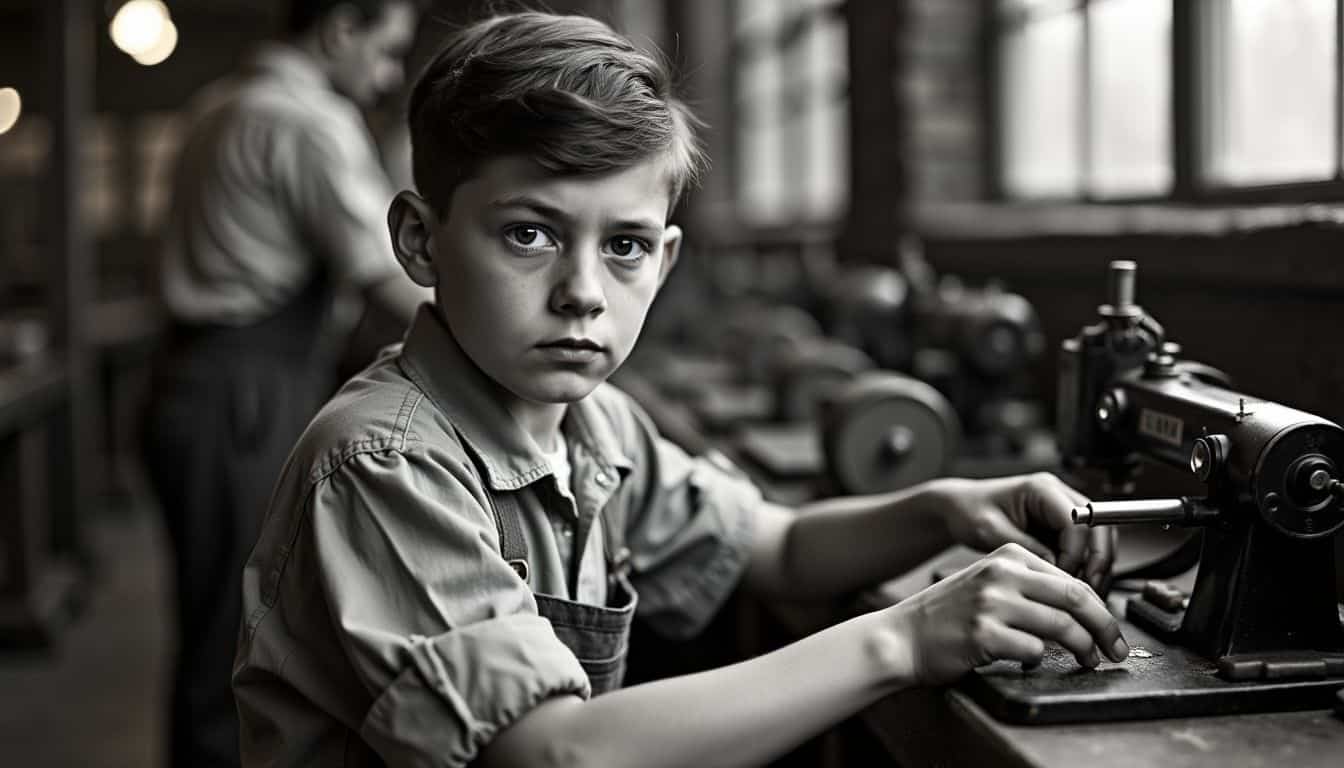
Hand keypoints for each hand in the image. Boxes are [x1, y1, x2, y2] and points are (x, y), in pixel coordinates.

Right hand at [889, 543, 1128, 685]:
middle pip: (1076, 598)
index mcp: (1007, 556)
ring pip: (1062, 626)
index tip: (1109, 629)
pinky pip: (1033, 650)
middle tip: (1115, 649)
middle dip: (1105, 628)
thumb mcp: (987, 584)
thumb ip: (1028, 588)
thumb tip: (1081, 611)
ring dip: (1083, 649)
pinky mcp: (984, 634)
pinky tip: (1027, 660)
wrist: (901, 637)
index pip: (1071, 579)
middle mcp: (1001, 574)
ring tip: (1088, 661)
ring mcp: (992, 603)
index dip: (1100, 608)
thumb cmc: (945, 617)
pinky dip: (1039, 659)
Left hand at [934, 473, 1116, 592]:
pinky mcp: (1062, 527)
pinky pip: (1086, 548)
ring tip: (1084, 594)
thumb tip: (1053, 568)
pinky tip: (1075, 589)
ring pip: (1099, 539)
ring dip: (1096, 567)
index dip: (1074, 552)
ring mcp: (1064, 511)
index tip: (1061, 577)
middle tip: (1087, 590)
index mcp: (1042, 489)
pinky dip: (1086, 568)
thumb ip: (1024, 547)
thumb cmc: (970, 512)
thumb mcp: (990, 531)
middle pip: (1099, 527)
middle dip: (1097, 561)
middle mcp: (1059, 496)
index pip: (1077, 521)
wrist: (960, 508)